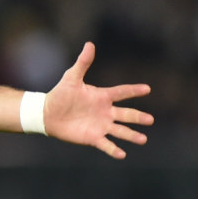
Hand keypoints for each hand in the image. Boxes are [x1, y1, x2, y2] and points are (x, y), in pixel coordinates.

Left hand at [44, 42, 152, 158]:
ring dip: (131, 135)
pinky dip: (114, 150)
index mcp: (102, 97)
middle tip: (150, 120)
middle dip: (138, 117)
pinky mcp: (93, 137)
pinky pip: (106, 144)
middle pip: (126, 114)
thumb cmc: (60, 94)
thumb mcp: (71, 78)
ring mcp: (101, 125)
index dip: (133, 90)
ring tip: (142, 139)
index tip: (147, 88)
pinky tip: (122, 154)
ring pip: (120, 131)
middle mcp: (105, 112)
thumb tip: (89, 44)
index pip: (121, 92)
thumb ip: (82, 63)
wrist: (47, 114)